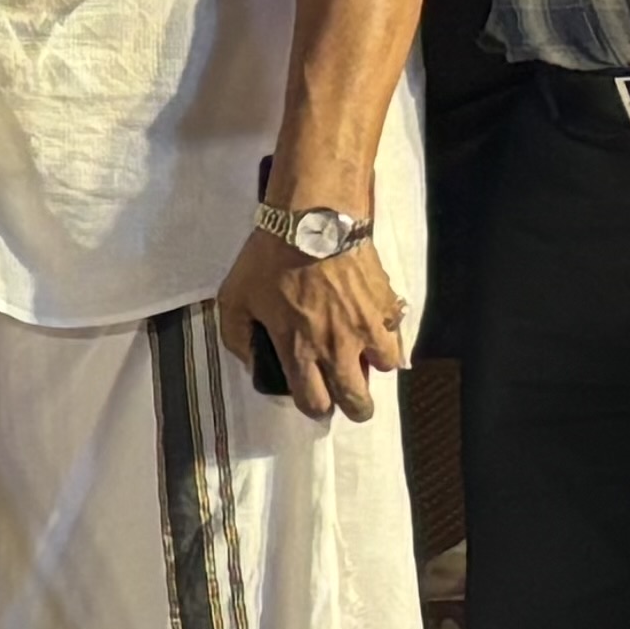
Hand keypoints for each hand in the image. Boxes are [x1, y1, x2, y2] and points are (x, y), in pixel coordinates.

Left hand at [216, 221, 409, 424]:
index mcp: (299, 350)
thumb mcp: (233, 298)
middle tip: (350, 398)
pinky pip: (396, 333)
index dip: (315, 407)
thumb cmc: (268, 259)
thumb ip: (236, 336)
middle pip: (357, 400)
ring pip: (385, 368)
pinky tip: (375, 326)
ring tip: (364, 355)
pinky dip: (388, 336)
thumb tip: (251, 360)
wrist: (313, 220)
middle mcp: (338, 348)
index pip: (315, 402)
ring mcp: (368, 328)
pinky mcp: (387, 305)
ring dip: (375, 366)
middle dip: (355, 407)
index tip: (315, 401)